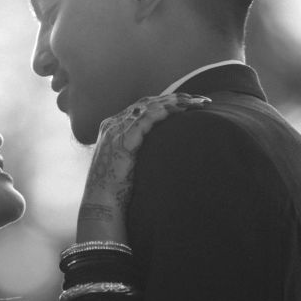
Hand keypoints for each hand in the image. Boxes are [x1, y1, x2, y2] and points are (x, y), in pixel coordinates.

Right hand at [78, 92, 209, 237]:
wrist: (102, 201)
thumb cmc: (116, 188)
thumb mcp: (129, 163)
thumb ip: (140, 150)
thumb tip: (160, 149)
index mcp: (114, 127)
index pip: (143, 107)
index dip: (167, 103)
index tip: (189, 103)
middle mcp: (114, 124)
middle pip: (148, 102)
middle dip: (175, 98)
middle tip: (199, 99)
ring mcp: (116, 130)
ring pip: (149, 107)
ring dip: (174, 103)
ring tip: (195, 102)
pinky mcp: (122, 139)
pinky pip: (145, 119)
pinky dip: (163, 113)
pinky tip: (180, 110)